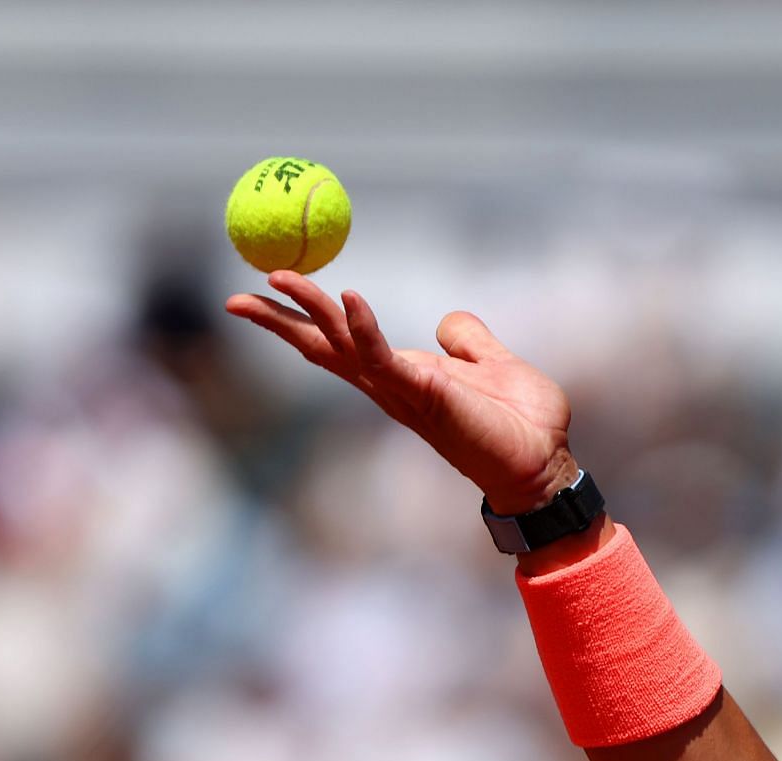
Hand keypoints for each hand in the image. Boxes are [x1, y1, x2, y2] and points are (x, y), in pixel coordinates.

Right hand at [226, 271, 576, 513]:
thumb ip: (468, 341)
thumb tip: (447, 322)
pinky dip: (363, 328)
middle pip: (324, 347)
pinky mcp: (425, 394)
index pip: (343, 343)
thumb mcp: (494, 364)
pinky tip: (347, 299)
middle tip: (236, 297)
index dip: (307, 319)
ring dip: (309, 312)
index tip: (270, 292)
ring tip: (279, 277)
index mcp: (405, 375)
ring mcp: (405, 391)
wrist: (545, 462)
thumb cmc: (523, 423)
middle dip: (280, 321)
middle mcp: (394, 385)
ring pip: (342, 347)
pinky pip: (384, 357)